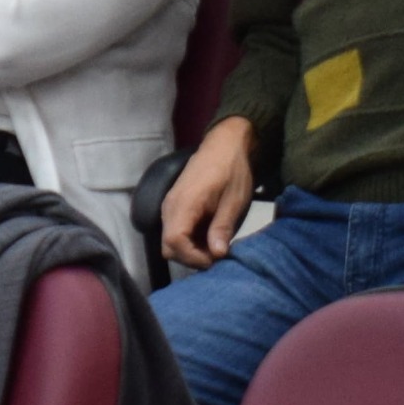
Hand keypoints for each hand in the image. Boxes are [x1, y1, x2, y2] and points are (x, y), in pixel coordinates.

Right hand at [160, 119, 261, 269]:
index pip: (174, 242)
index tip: (215, 259)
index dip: (193, 257)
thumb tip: (217, 254)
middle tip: (217, 255)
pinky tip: (209, 236)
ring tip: (215, 246)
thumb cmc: (232, 170)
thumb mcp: (234, 200)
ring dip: (191, 250)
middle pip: (169, 246)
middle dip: (191, 257)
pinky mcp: (174, 206)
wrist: (225, 145)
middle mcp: (170, 206)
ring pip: (170, 241)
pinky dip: (189, 240)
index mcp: (184, 203)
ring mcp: (169, 206)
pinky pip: (174, 231)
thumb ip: (222, 227)